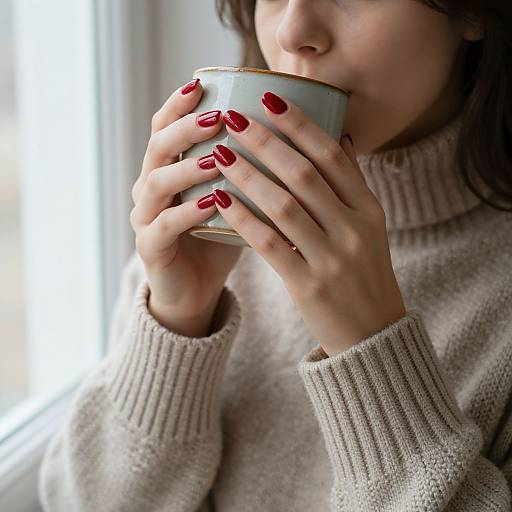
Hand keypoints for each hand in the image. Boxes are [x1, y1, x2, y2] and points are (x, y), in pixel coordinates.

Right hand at [130, 78, 242, 333]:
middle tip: (217, 117)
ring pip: (157, 182)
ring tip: (218, 157)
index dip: (180, 105)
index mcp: (170, 169)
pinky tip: (212, 202)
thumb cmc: (221, 237)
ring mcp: (147, 217)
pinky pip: (165, 225)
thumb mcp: (236, 196)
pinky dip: (187, 211)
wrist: (197, 288)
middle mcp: (152, 187)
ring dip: (188, 167)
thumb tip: (298, 138)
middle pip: (158, 146)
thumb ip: (251, 168)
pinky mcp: (151, 247)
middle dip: (186, 128)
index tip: (202, 84)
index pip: (167, 127)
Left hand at [210, 92, 405, 355]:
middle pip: (304, 174)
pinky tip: (220, 199)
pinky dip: (243, 218)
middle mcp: (354, 229)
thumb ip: (350, 186)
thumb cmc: (363, 276)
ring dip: (249, 174)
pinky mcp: (309, 285)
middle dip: (267, 141)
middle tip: (234, 118)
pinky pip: (270, 244)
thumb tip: (337, 138)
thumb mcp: (368, 229)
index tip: (270, 98)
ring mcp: (332, 258)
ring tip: (220, 152)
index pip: (332, 156)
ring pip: (284, 205)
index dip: (300, 124)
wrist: (373, 335)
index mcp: (369, 210)